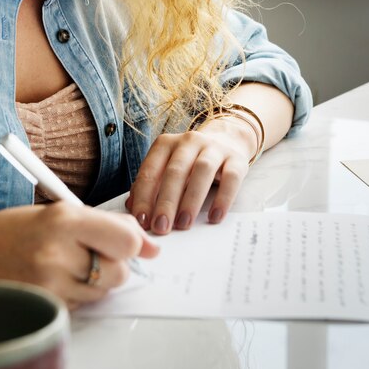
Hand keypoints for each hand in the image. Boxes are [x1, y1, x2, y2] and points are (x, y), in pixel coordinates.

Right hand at [0, 202, 158, 309]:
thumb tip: (152, 247)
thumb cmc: (18, 230)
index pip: (126, 239)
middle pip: (119, 271)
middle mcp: (56, 254)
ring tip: (68, 265)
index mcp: (64, 221)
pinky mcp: (43, 309)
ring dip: (96, 280)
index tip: (135, 244)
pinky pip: (83, 306)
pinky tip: (55, 280)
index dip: (135, 243)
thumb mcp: (61, 213)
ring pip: (104, 291)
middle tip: (91, 253)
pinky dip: (78, 294)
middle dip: (115, 263)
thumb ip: (109, 225)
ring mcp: (48, 286)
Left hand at [125, 117, 255, 234]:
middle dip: (166, 202)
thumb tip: (132, 208)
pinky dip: (223, 199)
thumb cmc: (189, 163)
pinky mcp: (236, 159)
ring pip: (202, 171)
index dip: (144, 196)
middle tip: (161, 227)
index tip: (142, 221)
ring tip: (183, 224)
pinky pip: (231, 178)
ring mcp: (214, 148)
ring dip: (191, 199)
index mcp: (166, 144)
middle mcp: (189, 141)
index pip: (151, 170)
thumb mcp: (167, 169)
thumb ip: (150, 186)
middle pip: (175, 171)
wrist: (227, 140)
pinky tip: (214, 217)